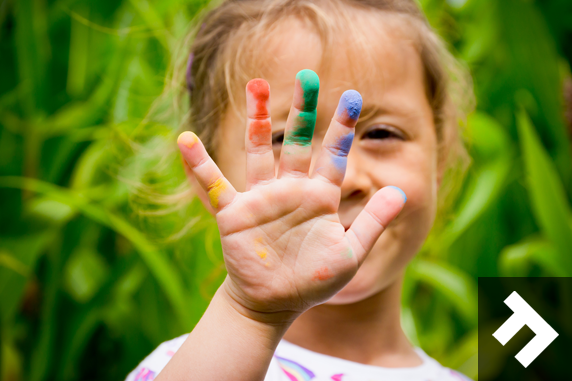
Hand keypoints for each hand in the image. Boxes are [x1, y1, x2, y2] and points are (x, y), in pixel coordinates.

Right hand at [178, 69, 405, 322]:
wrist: (275, 302)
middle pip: (298, 141)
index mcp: (320, 197)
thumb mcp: (350, 253)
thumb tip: (401, 192)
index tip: (353, 96)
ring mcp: (262, 199)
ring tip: (256, 85)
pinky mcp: (234, 214)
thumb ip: (374, 223)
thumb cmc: (313, 279)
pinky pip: (215, 185)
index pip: (334, 155)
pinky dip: (200, 165)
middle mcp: (291, 189)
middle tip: (308, 77)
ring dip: (258, 120)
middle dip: (304, 111)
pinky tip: (185, 140)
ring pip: (259, 151)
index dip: (344, 128)